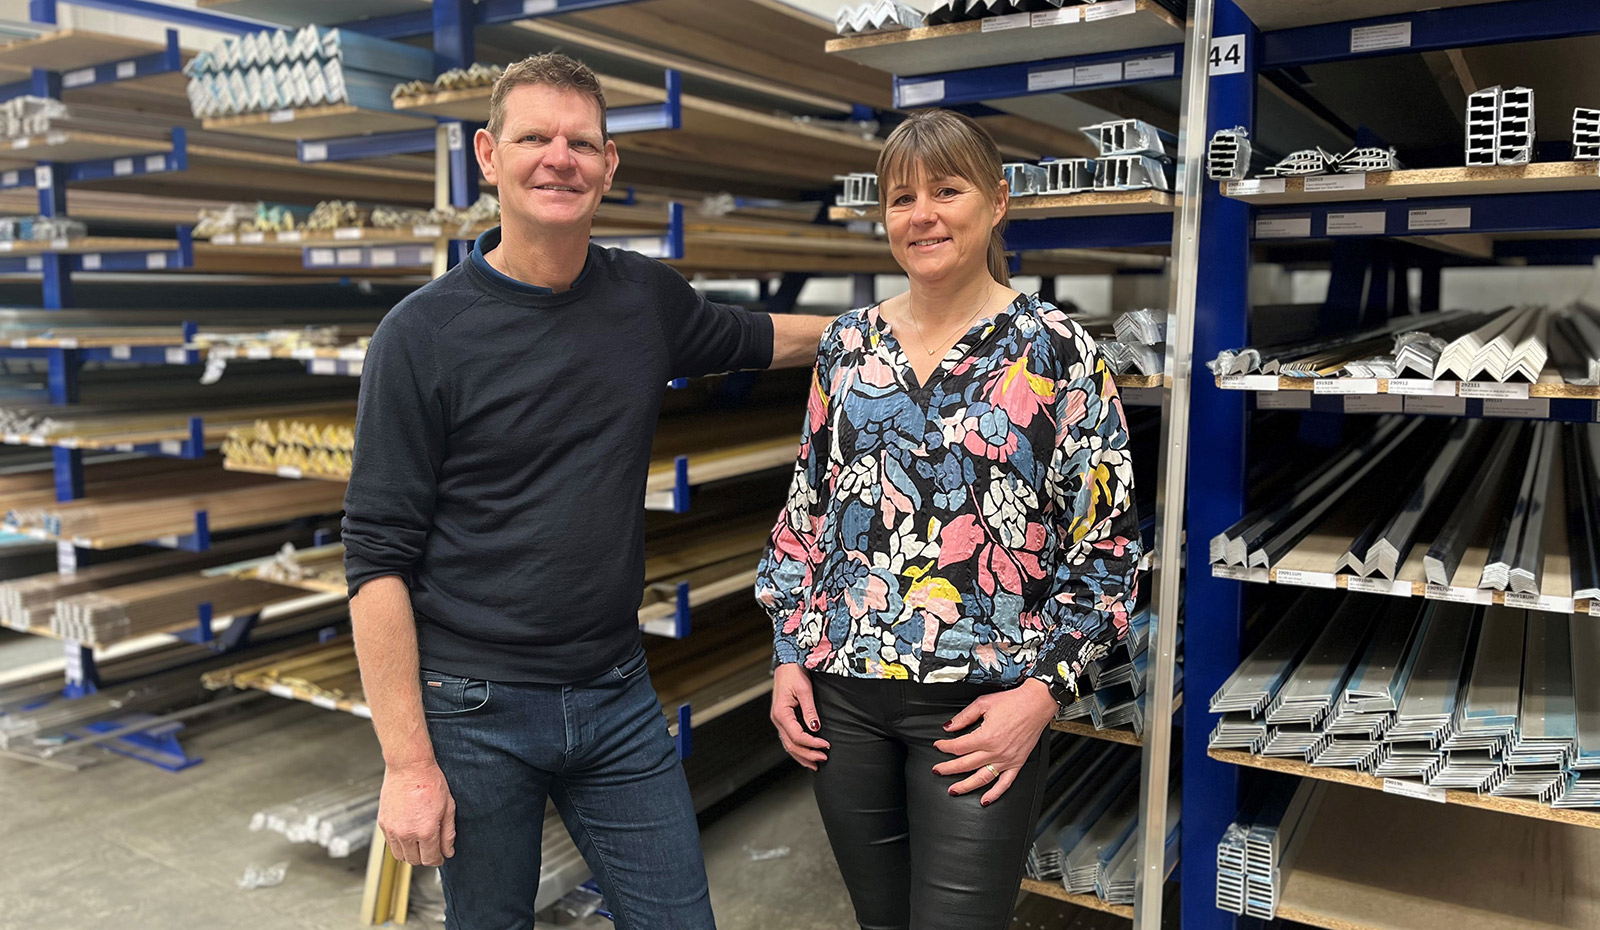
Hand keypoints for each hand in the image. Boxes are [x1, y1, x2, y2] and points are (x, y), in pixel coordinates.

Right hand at [379, 759, 455, 866]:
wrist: (409, 767)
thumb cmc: (431, 783)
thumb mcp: (448, 807)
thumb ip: (448, 834)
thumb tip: (448, 851)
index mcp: (425, 831)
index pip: (430, 859)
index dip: (438, 860)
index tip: (441, 856)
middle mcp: (406, 834)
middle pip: (414, 861)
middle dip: (425, 858)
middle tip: (432, 849)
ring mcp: (392, 830)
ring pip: (400, 856)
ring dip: (411, 854)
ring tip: (420, 843)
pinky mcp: (383, 823)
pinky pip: (391, 844)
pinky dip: (400, 844)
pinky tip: (409, 833)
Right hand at [771, 663, 829, 769]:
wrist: (787, 664)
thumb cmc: (794, 673)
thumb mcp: (805, 690)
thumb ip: (809, 710)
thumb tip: (815, 728)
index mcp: (781, 713)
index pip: (797, 736)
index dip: (812, 743)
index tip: (826, 745)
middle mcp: (777, 719)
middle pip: (791, 744)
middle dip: (808, 754)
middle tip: (823, 758)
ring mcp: (779, 720)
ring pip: (788, 744)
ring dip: (802, 755)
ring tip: (815, 764)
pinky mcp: (783, 719)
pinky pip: (788, 738)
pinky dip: (797, 748)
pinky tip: (806, 753)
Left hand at [932, 679, 1057, 805]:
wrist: (1036, 704)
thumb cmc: (1013, 702)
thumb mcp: (983, 703)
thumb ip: (964, 717)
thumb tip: (949, 727)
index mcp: (985, 736)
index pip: (958, 747)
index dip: (944, 747)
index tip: (938, 746)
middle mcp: (995, 751)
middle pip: (965, 765)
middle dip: (948, 769)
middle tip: (937, 770)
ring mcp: (1006, 760)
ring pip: (982, 778)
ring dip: (965, 787)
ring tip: (953, 790)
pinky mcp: (1017, 763)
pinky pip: (1005, 783)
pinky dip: (995, 794)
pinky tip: (985, 800)